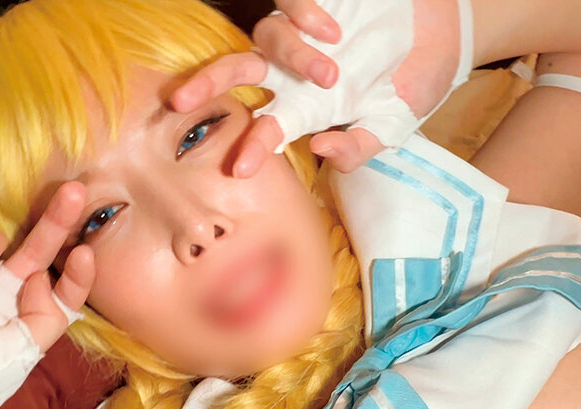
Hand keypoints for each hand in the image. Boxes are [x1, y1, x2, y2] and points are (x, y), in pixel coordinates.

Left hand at [170, 0, 461, 173]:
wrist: (450, 31)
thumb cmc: (414, 81)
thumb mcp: (393, 125)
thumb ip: (359, 146)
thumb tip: (318, 151)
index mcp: (308, 105)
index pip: (266, 126)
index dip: (250, 146)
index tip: (238, 169)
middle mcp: (294, 70)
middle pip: (237, 74)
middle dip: (206, 85)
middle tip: (181, 102)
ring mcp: (303, 31)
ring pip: (266, 38)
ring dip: (292, 56)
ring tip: (331, 70)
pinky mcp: (317, 0)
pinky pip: (290, 2)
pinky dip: (302, 16)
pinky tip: (330, 29)